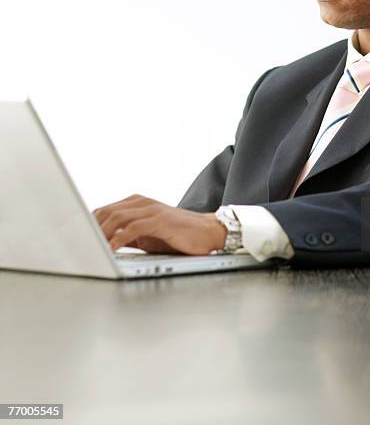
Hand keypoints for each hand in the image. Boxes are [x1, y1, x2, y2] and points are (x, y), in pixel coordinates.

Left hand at [92, 194, 226, 254]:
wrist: (208, 232)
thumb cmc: (178, 235)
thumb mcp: (148, 235)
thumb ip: (127, 235)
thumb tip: (104, 244)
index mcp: (137, 203)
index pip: (105, 210)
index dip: (89, 224)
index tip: (76, 239)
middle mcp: (143, 203)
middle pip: (107, 212)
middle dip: (91, 229)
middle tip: (79, 245)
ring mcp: (152, 210)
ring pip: (117, 217)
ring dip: (101, 234)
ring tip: (91, 248)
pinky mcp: (161, 221)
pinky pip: (133, 228)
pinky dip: (119, 239)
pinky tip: (111, 250)